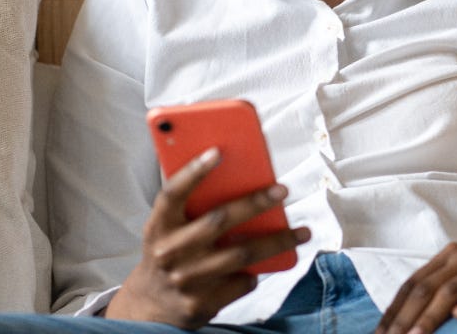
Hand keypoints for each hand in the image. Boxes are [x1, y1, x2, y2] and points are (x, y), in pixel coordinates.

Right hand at [105, 148, 310, 328]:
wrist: (152, 305)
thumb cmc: (170, 252)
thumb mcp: (167, 228)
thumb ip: (192, 205)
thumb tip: (236, 172)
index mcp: (158, 226)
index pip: (173, 193)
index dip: (193, 171)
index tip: (218, 151)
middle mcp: (169, 252)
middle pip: (218, 221)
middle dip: (254, 203)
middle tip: (283, 190)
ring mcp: (186, 280)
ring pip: (241, 254)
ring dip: (277, 241)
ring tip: (303, 232)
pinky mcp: (201, 303)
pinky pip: (241, 283)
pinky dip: (256, 272)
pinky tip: (267, 263)